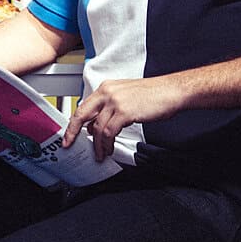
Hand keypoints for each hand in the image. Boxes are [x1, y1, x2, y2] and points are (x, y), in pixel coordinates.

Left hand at [62, 76, 184, 161]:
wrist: (171, 91)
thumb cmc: (153, 94)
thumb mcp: (125, 96)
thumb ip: (109, 107)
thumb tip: (95, 124)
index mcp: (106, 88)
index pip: (83, 106)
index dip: (74, 122)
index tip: (70, 133)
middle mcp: (107, 92)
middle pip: (82, 114)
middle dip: (73, 132)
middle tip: (69, 143)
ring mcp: (115, 102)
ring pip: (97, 127)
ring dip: (97, 144)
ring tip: (100, 153)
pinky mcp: (124, 112)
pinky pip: (109, 132)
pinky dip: (107, 143)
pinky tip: (109, 149)